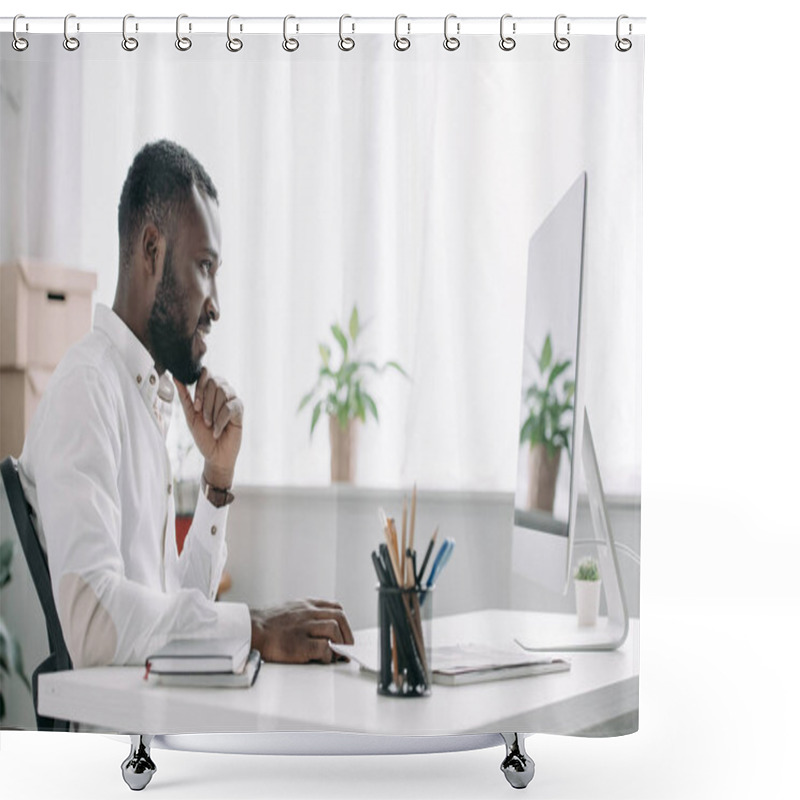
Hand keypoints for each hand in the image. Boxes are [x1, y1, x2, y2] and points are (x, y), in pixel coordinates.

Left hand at [175, 369, 242, 487]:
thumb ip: (184, 396)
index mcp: (210, 391)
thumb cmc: (203, 435)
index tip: (196, 406)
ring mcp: (233, 400)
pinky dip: (220, 420)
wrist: (214, 455)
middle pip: (215, 381)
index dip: (199, 387)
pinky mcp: (240, 410)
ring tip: (210, 424)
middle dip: (205, 401)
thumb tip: (176, 377)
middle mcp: (223, 392)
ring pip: (223, 392)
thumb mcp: (190, 415)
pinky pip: (230, 407)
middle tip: (204, 418)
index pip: (206, 374)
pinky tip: (218, 430)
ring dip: (212, 411)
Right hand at [250, 599, 353, 663]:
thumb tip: (323, 625)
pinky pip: (323, 647)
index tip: (345, 633)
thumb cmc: (268, 624)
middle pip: (339, 618)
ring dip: (339, 644)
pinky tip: (323, 659)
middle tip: (346, 648)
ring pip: (334, 630)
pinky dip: (328, 655)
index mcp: (307, 605)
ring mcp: (304, 627)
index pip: (336, 607)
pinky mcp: (299, 644)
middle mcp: (308, 613)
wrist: (250, 630)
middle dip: (347, 634)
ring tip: (335, 655)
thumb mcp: (291, 608)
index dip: (344, 622)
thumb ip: (307, 612)